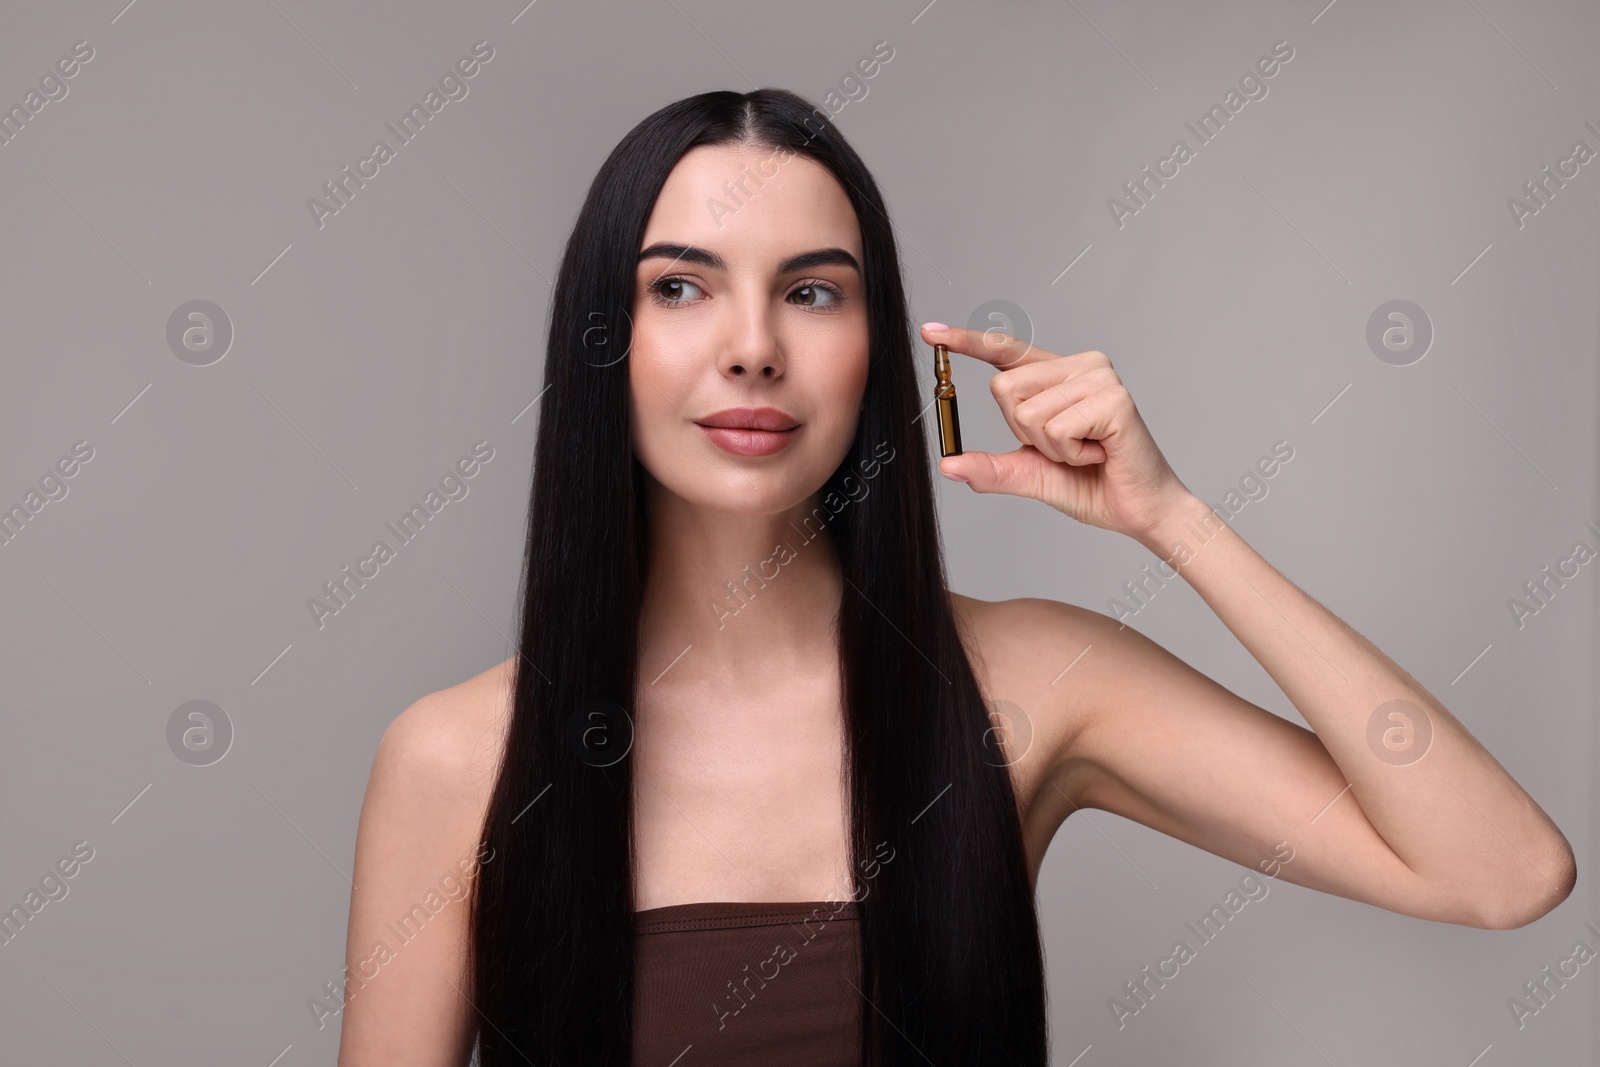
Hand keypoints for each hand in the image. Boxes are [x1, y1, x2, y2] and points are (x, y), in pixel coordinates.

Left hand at [922, 323, 1194, 540]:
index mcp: (1058, 375)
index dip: (967, 341)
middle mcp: (1080, 366)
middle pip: (1004, 389)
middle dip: (1024, 433)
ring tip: (1085, 452)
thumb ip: (992, 468)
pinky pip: (1056, 428)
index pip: (1005, 351)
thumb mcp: (1030, 475)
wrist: (1139, 511)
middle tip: (1066, 448)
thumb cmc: (1093, 486)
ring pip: (1028, 413)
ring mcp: (1099, 378)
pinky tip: (1098, 453)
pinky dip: (1069, 453)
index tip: (930, 332)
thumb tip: (948, 464)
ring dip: (1050, 448)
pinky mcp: (1113, 399)